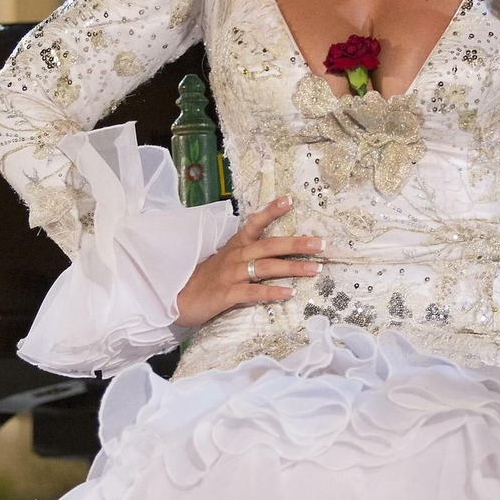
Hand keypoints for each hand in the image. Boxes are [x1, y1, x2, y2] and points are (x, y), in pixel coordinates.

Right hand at [173, 195, 321, 330]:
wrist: (177, 298)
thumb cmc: (206, 279)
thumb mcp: (226, 260)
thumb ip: (248, 255)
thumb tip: (276, 252)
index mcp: (235, 245)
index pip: (254, 223)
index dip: (271, 211)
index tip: (290, 200)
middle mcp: (235, 256)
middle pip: (269, 246)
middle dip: (297, 244)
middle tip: (321, 244)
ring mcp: (230, 275)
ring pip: (265, 267)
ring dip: (292, 268)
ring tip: (315, 269)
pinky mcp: (226, 294)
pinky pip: (252, 292)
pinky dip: (271, 292)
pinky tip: (289, 293)